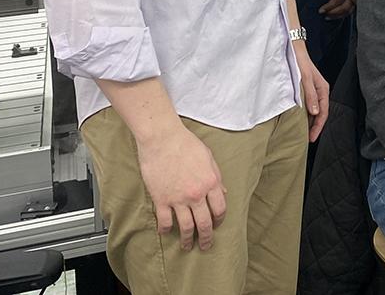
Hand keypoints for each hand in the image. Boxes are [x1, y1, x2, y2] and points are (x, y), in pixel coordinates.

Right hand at [136, 125, 226, 250]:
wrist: (162, 138)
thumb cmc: (186, 144)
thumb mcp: (209, 158)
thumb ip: (216, 177)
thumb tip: (223, 193)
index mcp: (211, 183)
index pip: (220, 209)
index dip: (220, 220)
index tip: (217, 225)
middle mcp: (196, 194)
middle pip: (205, 223)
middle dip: (207, 237)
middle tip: (206, 245)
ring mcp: (178, 199)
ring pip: (186, 227)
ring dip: (187, 239)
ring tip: (187, 246)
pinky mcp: (161, 200)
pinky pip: (165, 221)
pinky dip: (166, 229)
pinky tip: (167, 232)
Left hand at [294, 44, 329, 141]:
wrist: (293, 49)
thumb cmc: (300, 62)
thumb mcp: (305, 79)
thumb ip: (310, 96)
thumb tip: (315, 113)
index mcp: (323, 89)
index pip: (323, 112)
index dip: (318, 127)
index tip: (311, 138)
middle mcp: (319, 91)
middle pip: (320, 113)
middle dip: (314, 127)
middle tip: (306, 139)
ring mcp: (313, 90)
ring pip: (313, 110)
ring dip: (309, 121)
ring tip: (303, 133)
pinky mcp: (305, 89)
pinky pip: (307, 105)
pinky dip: (304, 114)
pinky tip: (298, 119)